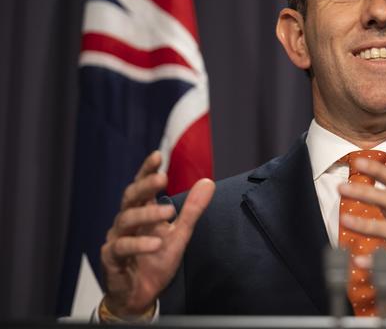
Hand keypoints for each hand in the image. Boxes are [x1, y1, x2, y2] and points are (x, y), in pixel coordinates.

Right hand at [100, 151, 214, 317]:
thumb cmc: (156, 261)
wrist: (140, 295)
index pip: (142, 186)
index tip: (157, 155)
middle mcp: (127, 221)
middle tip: (162, 178)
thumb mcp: (180, 234)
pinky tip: (156, 244)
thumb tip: (208, 182)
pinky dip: (140, 244)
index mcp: (142, 212)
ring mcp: (117, 238)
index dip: (147, 170)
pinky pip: (122, 246)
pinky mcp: (112, 258)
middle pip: (130, 197)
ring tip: (170, 212)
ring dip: (148, 214)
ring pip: (126, 218)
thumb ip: (192, 210)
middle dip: (145, 185)